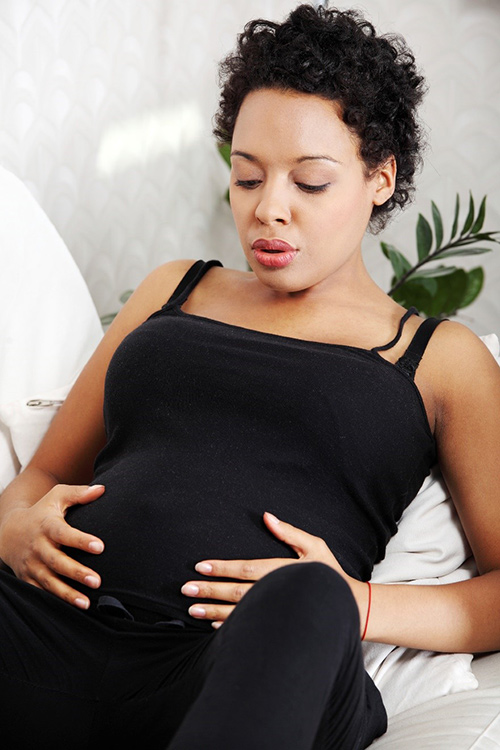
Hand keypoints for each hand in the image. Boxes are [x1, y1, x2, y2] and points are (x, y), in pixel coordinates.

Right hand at [0, 484, 104, 608]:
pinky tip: (71, 610)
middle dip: (77, 572)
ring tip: (86, 603)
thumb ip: (79, 494)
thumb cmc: (41, 512)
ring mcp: (31, 565)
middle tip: (97, 581)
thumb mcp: (57, 497)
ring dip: (67, 593)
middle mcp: (38, 547)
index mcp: (47, 526)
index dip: (81, 540)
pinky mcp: (28, 578)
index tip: (100, 546)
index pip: (64, 534)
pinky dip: (55, 601)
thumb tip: (102, 489)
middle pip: (57, 562)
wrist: (9, 532)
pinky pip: (41, 592)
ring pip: (49, 582)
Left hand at [181, 511, 351, 627]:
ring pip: (238, 614)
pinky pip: (248, 629)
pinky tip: (212, 626)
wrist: (351, 608)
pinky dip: (229, 628)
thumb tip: (267, 516)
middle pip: (236, 592)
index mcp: (282, 571)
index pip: (246, 568)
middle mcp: (275, 593)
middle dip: (209, 591)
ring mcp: (275, 613)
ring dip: (212, 612)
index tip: (201, 567)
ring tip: (192, 610)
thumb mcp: (315, 546)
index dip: (223, 568)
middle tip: (186, 590)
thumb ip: (290, 532)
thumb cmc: (329, 574)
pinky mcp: (275, 626)